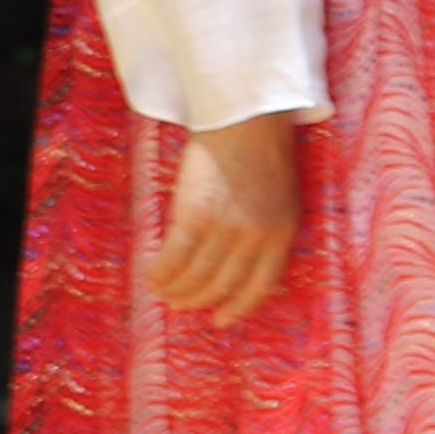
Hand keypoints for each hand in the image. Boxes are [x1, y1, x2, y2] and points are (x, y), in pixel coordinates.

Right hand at [146, 113, 304, 324]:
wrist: (244, 114)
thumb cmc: (262, 151)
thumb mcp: (282, 198)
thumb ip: (271, 235)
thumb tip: (263, 282)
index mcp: (283, 232)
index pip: (260, 286)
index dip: (237, 307)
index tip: (220, 320)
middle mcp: (256, 236)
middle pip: (221, 285)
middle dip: (198, 298)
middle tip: (180, 302)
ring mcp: (226, 228)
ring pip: (194, 277)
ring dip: (174, 289)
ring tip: (162, 289)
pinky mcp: (195, 216)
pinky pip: (173, 258)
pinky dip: (159, 271)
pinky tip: (151, 273)